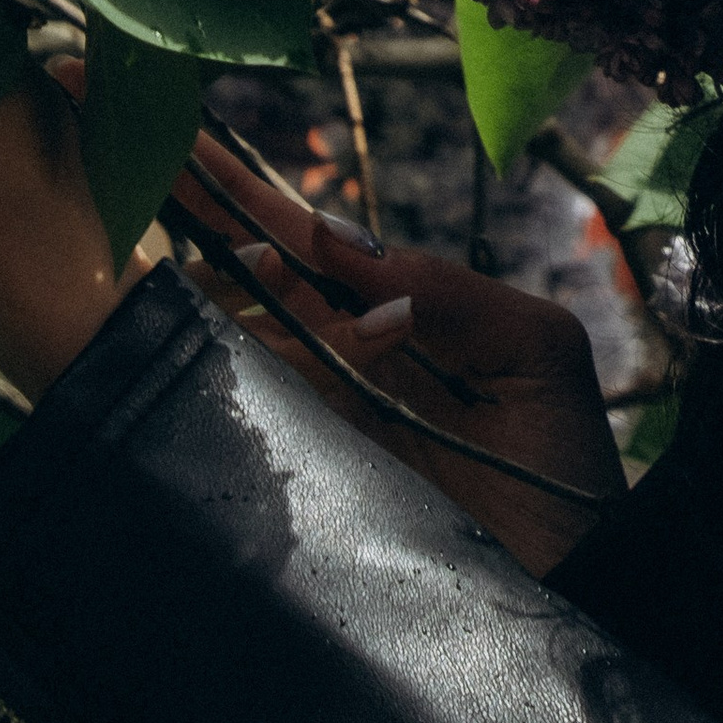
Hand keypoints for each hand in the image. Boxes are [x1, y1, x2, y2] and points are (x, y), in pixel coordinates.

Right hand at [173, 144, 626, 578]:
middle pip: (256, 277)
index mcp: (396, 317)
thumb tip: (334, 234)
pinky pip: (261, 413)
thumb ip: (445, 289)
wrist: (579, 585)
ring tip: (194, 246)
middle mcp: (344, 360)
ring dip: (215, 289)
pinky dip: (233, 370)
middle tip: (142, 162)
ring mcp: (321, 419)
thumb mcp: (532, 350)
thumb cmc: (564, 465)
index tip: (188, 136)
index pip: (308, 240)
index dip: (247, 192)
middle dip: (200, 218)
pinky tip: (204, 330)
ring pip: (243, 339)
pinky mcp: (312, 479)